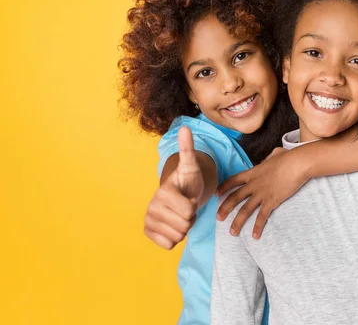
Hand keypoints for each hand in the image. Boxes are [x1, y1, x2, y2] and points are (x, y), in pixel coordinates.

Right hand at [144, 127, 201, 248]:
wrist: (180, 194)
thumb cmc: (188, 181)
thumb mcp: (191, 166)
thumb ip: (188, 149)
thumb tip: (185, 127)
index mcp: (163, 192)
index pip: (188, 212)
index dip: (193, 207)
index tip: (188, 197)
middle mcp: (151, 207)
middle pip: (184, 226)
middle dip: (189, 219)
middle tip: (185, 207)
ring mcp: (148, 221)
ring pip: (178, 236)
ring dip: (183, 228)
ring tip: (180, 214)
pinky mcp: (148, 233)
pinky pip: (169, 245)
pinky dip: (175, 238)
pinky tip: (173, 224)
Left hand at [215, 147, 300, 238]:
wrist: (297, 163)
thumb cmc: (289, 157)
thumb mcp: (275, 154)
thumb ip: (268, 159)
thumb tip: (269, 159)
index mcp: (253, 172)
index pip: (233, 180)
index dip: (223, 187)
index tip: (216, 194)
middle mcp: (254, 184)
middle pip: (234, 197)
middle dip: (225, 209)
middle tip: (218, 218)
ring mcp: (262, 193)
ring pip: (245, 210)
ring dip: (238, 222)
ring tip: (232, 232)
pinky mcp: (271, 201)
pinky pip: (262, 216)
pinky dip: (258, 227)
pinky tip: (255, 236)